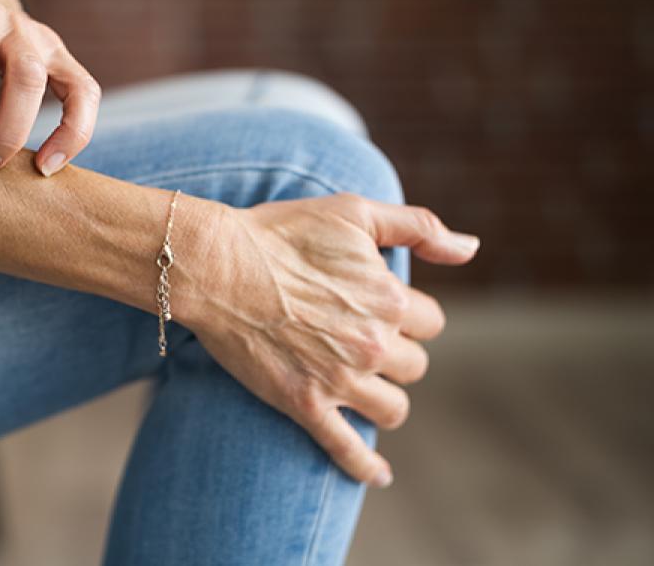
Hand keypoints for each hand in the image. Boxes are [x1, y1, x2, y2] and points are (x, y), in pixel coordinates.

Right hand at [179, 194, 479, 486]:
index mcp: (391, 300)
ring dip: (384, 398)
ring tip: (361, 386)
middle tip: (358, 340)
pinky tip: (379, 475)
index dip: (406, 314)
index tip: (377, 306)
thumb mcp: (354, 212)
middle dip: (394, 355)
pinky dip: (366, 466)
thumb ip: (418, 227)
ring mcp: (339, 380)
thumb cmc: (279, 233)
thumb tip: (471, 249)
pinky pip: (347, 448)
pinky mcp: (305, 404)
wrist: (215, 265)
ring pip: (393, 409)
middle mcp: (373, 345)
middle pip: (413, 367)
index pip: (430, 322)